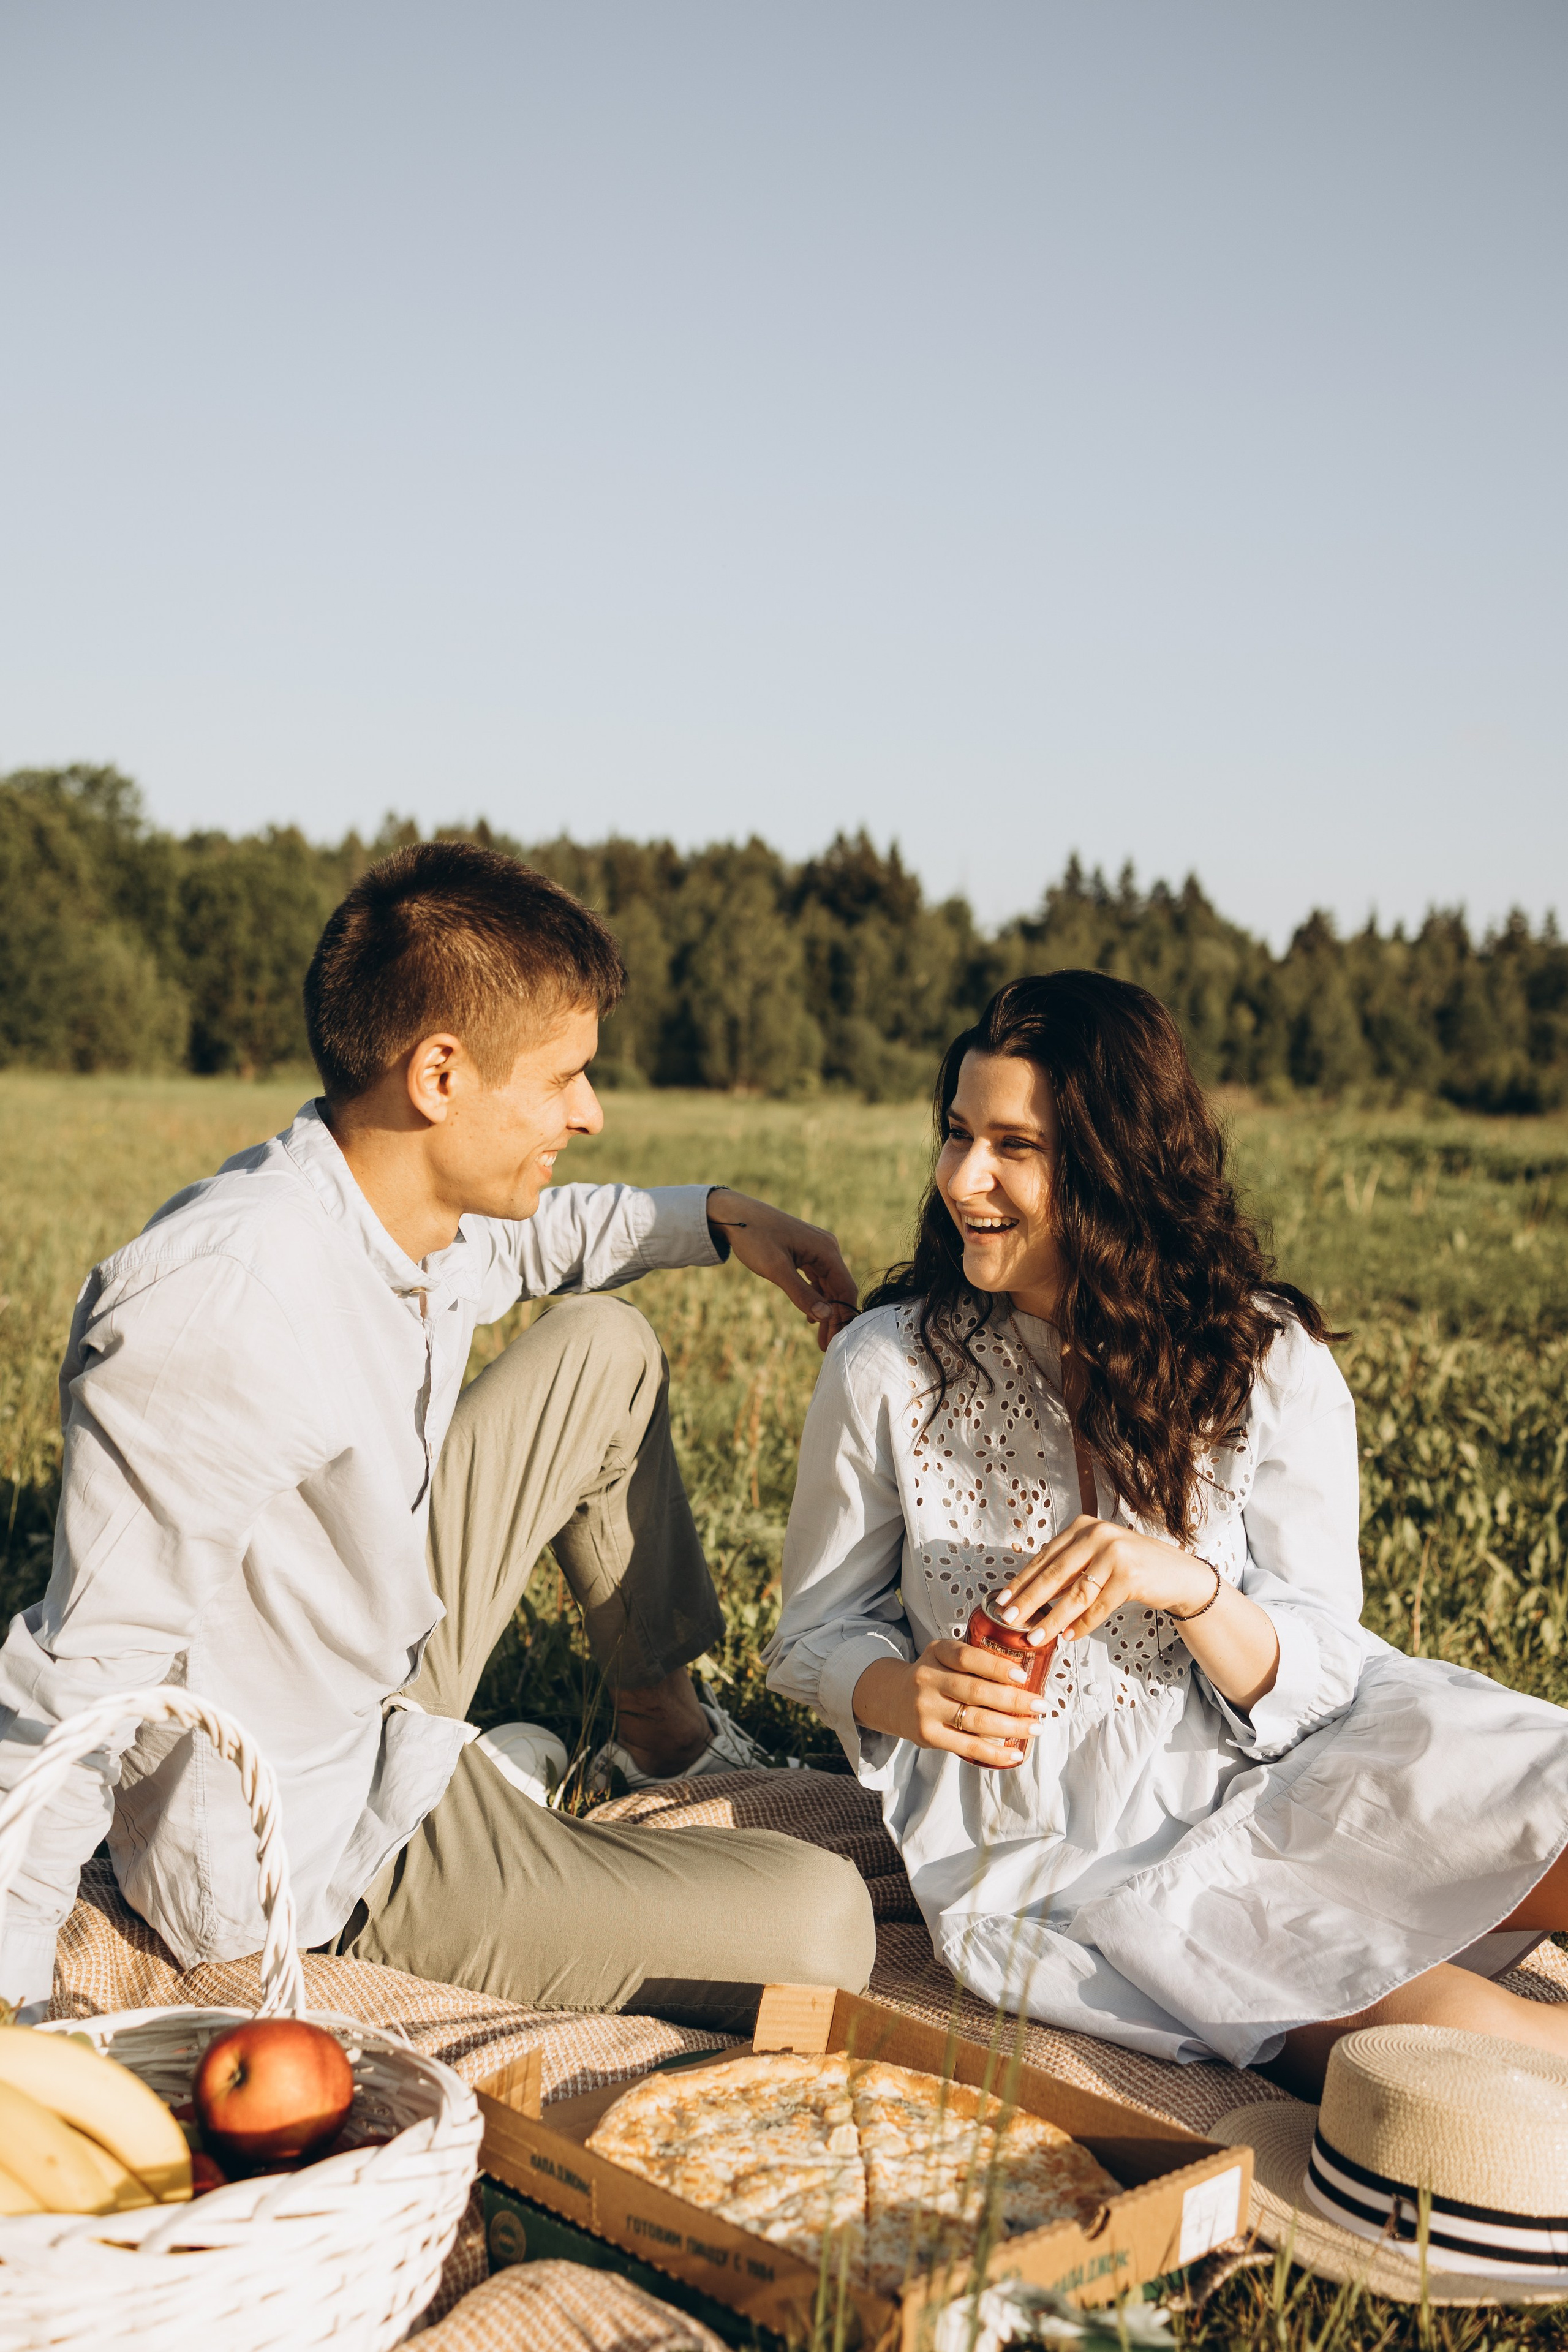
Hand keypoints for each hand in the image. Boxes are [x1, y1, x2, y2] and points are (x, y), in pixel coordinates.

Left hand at [706, 1189, 857, 1352]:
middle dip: (834, 1318)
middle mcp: (827, 1248)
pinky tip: (811, 1316)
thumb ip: (801, 1294)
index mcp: (826, 1250)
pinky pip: (817, 1279)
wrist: (734, 1213)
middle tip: (826, 1346)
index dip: (844, 1317)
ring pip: (828, 1286)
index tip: (837, 1341)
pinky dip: (815, 1297)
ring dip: (825, 1310)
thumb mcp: (776, 1269)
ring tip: (820, 1338)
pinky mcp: (805, 1252)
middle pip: (838, 1289)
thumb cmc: (754, 1237)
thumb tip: (824, 1316)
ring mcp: (817, 1249)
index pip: (845, 1289)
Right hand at [851, 1640, 1045, 1769]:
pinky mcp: (927, 1735)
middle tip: (1041, 1705)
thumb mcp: (944, 1656)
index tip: (1022, 1674)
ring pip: (975, 1720)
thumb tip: (1026, 1673)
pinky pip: (966, 1747)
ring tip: (1035, 1728)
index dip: (995, 1666)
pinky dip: (994, 1752)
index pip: (966, 1657)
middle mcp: (928, 1679)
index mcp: (936, 1653)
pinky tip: (1015, 1754)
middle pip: (976, 1691)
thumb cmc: (933, 1676)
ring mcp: (926, 1709)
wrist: (892, 1698)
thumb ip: (973, 1660)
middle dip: (1014, 1700)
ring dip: (1011, 1726)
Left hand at [989, 1517, 1216, 1649]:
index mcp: (1083, 1527)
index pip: (1044, 1557)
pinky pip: (1098, 1607)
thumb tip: (1031, 1598)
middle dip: (1029, 1601)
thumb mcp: (1097, 1558)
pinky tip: (1068, 1637)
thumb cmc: (1133, 1567)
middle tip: (1009, 1620)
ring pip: (1075, 1594)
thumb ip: (1070, 1569)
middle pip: (1054, 1574)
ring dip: (1053, 1619)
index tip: (1001, 1600)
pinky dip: (1081, 1625)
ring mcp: (1115, 1553)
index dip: (1021, 1581)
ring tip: (1035, 1637)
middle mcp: (1097, 1534)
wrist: (1178, 1574)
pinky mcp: (1130, 1575)